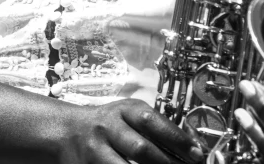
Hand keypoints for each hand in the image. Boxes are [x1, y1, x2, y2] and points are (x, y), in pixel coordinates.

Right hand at [65, 99, 204, 163]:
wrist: (67, 131)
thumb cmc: (108, 123)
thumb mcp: (127, 115)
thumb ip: (152, 127)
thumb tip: (188, 147)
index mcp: (123, 110)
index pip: (151, 121)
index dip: (175, 138)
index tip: (196, 153)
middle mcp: (109, 127)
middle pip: (141, 149)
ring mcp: (97, 150)